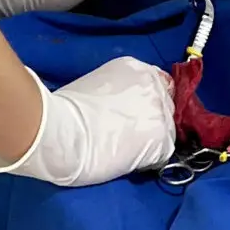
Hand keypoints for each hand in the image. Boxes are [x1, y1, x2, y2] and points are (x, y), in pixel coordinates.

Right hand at [0, 56, 176, 186]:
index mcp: (136, 69)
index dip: (148, 103)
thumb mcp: (97, 87)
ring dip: (152, 140)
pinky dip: (150, 158)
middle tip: (130, 135)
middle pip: (166, 106)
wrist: (62, 132)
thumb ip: (119, 93)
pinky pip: (163, 152)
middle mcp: (154, 85)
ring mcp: (160, 111)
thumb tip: (122, 109)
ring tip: (127, 150)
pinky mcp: (161, 138)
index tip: (138, 115)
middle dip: (151, 120)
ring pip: (167, 129)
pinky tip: (130, 161)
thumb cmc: (66, 111)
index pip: (158, 85)